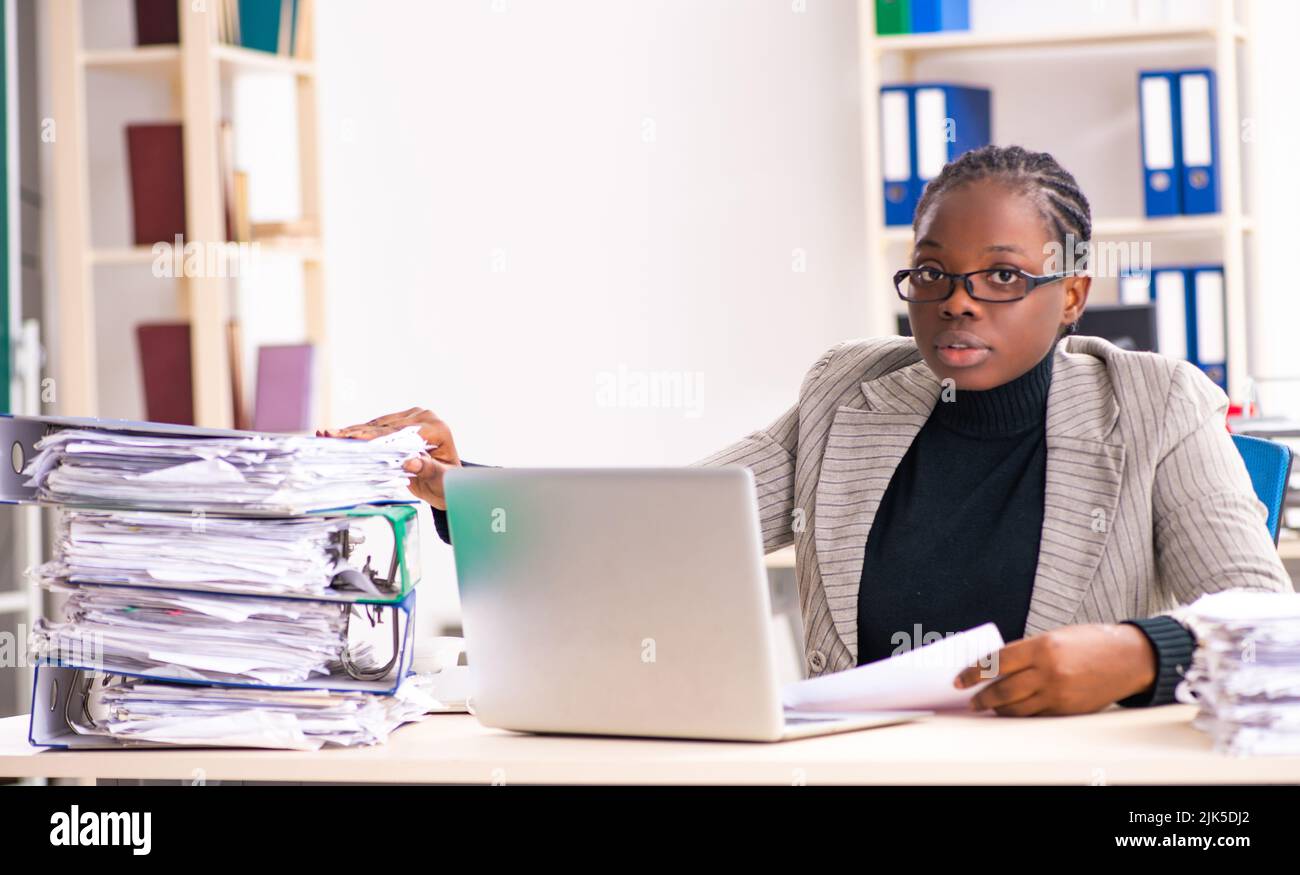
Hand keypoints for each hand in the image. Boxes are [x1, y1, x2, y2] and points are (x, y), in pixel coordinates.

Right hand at [319, 407, 460, 509]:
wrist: (448, 480)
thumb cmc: (448, 482)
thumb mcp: (443, 480)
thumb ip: (429, 470)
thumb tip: (411, 463)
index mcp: (437, 428)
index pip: (400, 434)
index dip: (374, 438)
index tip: (353, 440)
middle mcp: (424, 417)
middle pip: (385, 427)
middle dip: (355, 433)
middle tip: (329, 436)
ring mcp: (412, 417)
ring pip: (378, 425)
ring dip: (352, 432)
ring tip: (327, 435)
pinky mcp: (401, 421)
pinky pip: (377, 428)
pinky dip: (358, 434)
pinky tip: (339, 437)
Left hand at [952, 624, 1157, 715]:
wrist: (1129, 658)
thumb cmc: (1090, 642)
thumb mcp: (1054, 637)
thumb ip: (1028, 653)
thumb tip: (998, 668)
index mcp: (1042, 646)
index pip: (997, 661)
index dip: (974, 673)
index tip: (960, 680)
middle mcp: (1049, 671)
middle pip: (1003, 689)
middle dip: (982, 698)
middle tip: (970, 700)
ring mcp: (1059, 693)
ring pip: (1017, 708)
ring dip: (998, 710)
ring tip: (987, 708)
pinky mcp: (1068, 710)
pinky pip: (1036, 716)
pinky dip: (1020, 715)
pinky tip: (1011, 713)